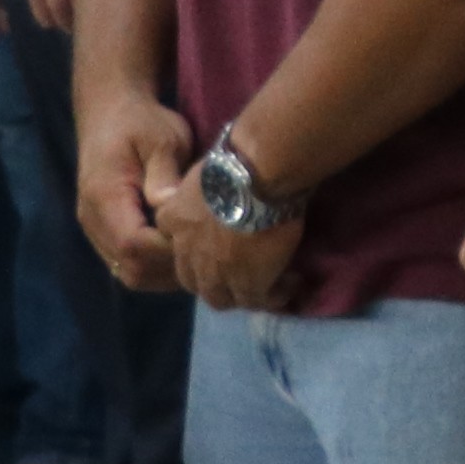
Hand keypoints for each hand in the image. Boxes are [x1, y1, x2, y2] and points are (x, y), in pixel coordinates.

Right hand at [79, 95, 190, 289]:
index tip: (205, 240)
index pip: (133, 244)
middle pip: (131, 268)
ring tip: (204, 257)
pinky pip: (130, 264)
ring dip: (166, 273)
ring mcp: (98, 231)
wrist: (112, 114)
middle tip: (212, 255)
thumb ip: (164, 172)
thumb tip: (169, 206)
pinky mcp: (107, 233)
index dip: (170, 250)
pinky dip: (159, 267)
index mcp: (105, 198)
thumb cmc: (141, 123)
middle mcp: (95, 222)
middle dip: (172, 268)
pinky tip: (187, 253)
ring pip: (130, 273)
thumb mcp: (162, 138)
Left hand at [157, 179, 305, 314]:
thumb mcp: (202, 171)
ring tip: (270, 283)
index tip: (220, 247)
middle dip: (215, 280)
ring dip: (243, 293)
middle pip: (193, 280)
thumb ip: (203, 186)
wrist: (252, 179)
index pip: (178, 246)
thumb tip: (223, 181)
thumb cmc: (233, 163)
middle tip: (244, 270)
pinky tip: (291, 283)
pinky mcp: (245, 283)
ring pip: (221, 297)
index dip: (197, 251)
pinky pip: (257, 300)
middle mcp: (185, 251)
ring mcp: (212, 272)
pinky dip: (274, 296)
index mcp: (172, 219)